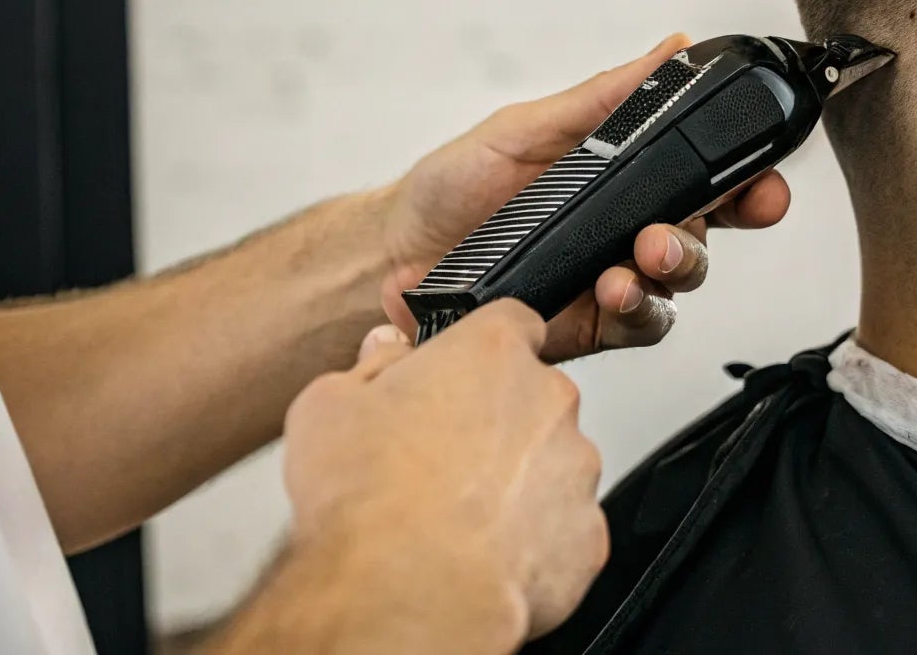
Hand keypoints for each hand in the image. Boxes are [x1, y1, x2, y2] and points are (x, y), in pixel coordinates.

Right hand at [280, 308, 604, 644]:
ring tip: (457, 517)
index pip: (510, 323)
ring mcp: (576, 469)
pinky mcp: (587, 535)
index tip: (462, 373)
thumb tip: (386, 352)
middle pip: (532, 398)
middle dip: (496, 422)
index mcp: (492, 354)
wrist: (404, 592)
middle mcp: (548, 402)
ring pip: (551, 465)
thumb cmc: (367, 500)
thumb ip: (370, 366)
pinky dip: (533, 541)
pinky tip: (483, 555)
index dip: (482, 350)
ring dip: (517, 483)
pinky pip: (563, 529)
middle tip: (441, 459)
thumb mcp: (329, 406)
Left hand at [377, 35, 791, 361]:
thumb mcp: (527, 126)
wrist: (395, 252)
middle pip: (708, 230)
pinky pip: (642, 325)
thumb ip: (605, 98)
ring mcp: (616, 277)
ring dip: (674, 267)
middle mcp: (631, 227)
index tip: (763, 183)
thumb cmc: (454, 186)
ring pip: (681, 281)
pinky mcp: (594, 327)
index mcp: (628, 176)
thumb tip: (671, 47)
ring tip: (639, 257)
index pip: (708, 176)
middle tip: (675, 224)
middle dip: (716, 228)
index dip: (750, 180)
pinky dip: (637, 308)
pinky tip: (611, 291)